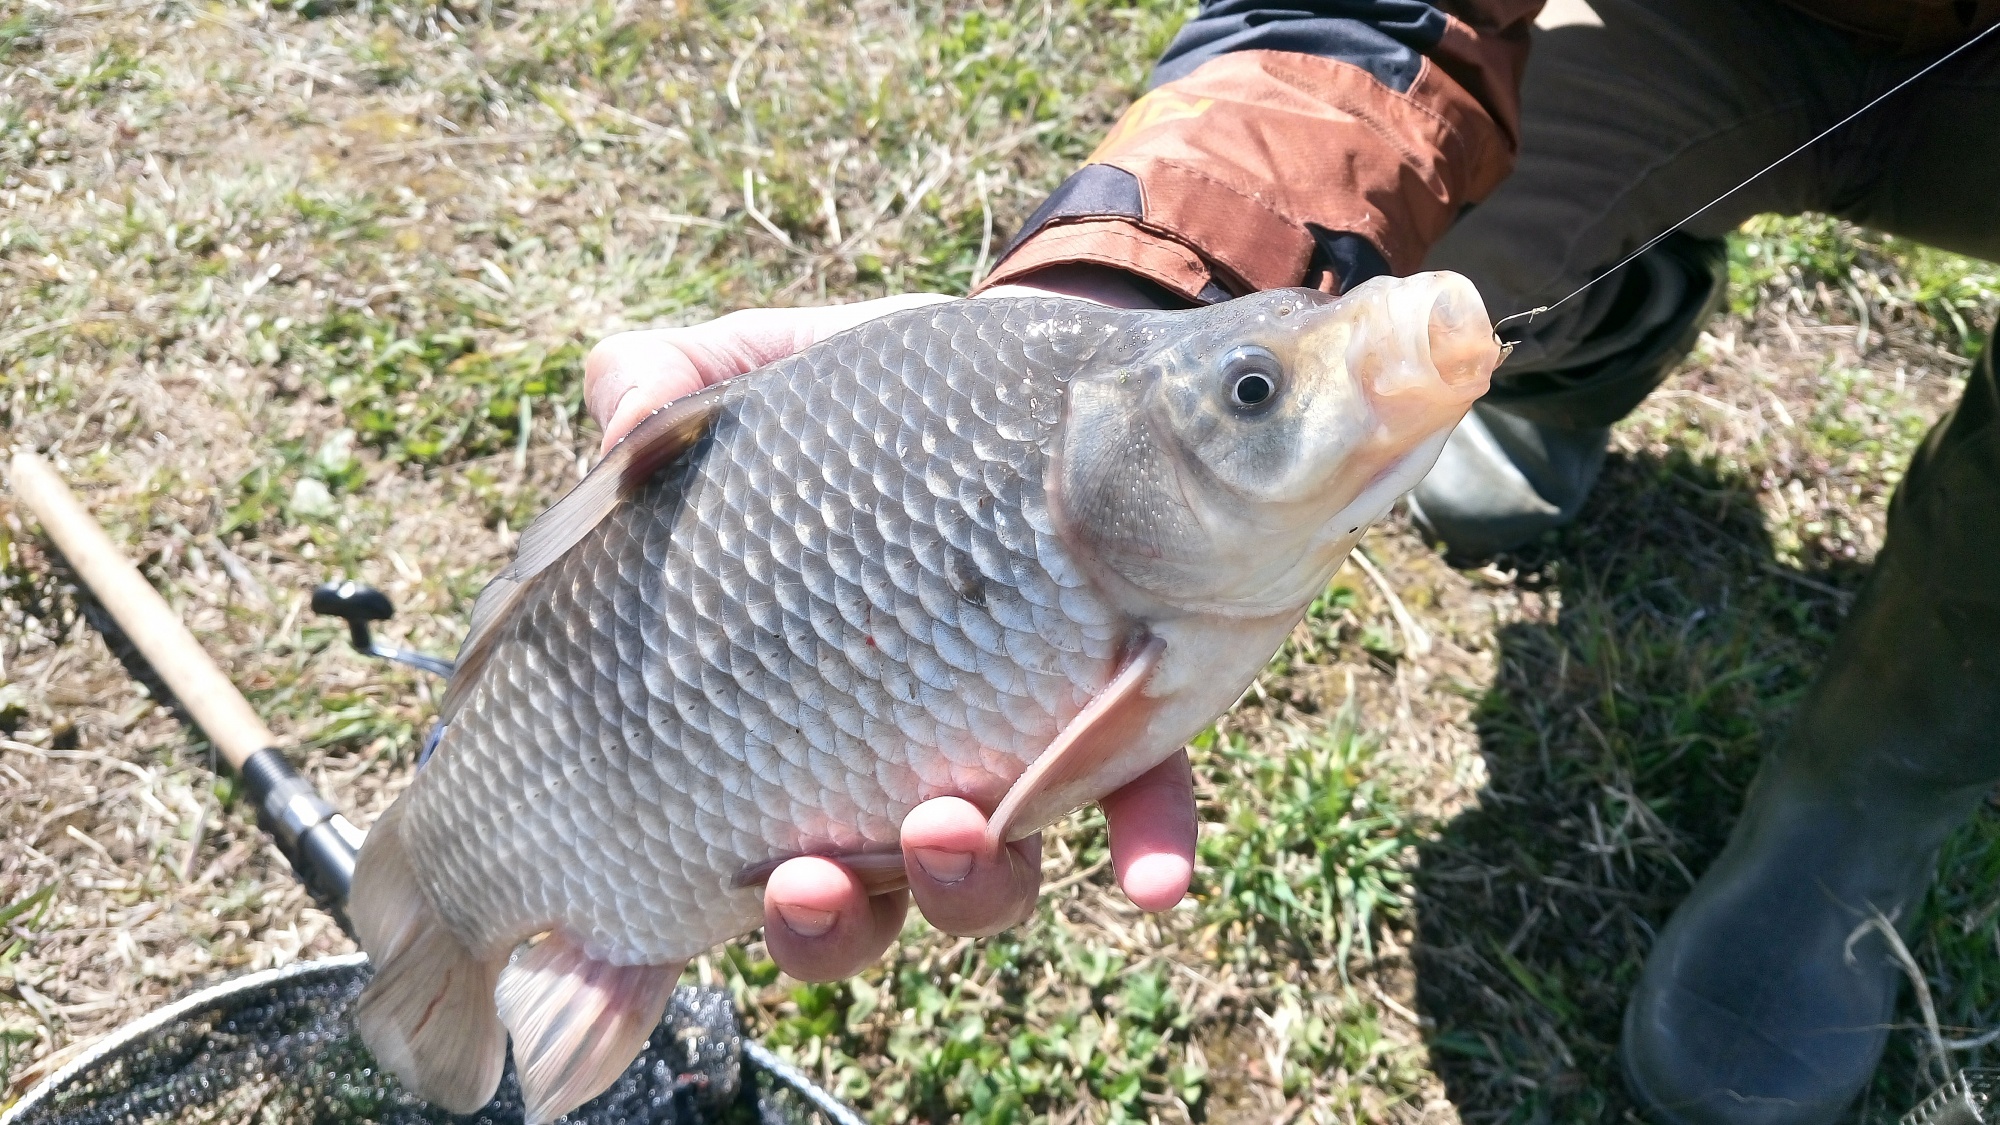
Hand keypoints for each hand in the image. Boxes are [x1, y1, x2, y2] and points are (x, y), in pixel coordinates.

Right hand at [581, 269, 1195, 981]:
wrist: (1041, 367)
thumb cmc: (871, 406)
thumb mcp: (762, 381)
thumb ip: (676, 389)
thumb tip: (615, 416)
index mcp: (786, 725)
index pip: (709, 859)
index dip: (640, 954)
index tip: (608, 972)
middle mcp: (894, 773)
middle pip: (851, 906)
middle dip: (825, 919)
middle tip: (805, 878)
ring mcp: (1013, 761)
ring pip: (984, 883)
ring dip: (964, 886)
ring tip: (950, 831)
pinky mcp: (1131, 719)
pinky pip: (1146, 806)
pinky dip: (1146, 850)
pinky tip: (1150, 881)